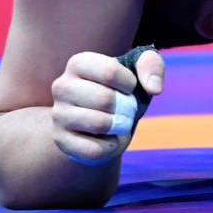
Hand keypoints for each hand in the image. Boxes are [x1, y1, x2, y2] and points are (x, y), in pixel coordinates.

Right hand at [49, 49, 164, 166]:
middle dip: (126, 107)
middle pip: (105, 99)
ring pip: (99, 124)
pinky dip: (111, 146)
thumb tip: (154, 88)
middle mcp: (62, 86)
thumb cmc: (121, 91)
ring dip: (119, 126)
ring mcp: (58, 114)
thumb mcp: (138, 71)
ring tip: (117, 122)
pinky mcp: (61, 140)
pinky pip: (94, 149)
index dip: (129, 83)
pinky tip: (108, 138)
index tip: (129, 87)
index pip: (109, 71)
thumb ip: (151, 66)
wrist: (102, 124)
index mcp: (78, 63)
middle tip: (124, 108)